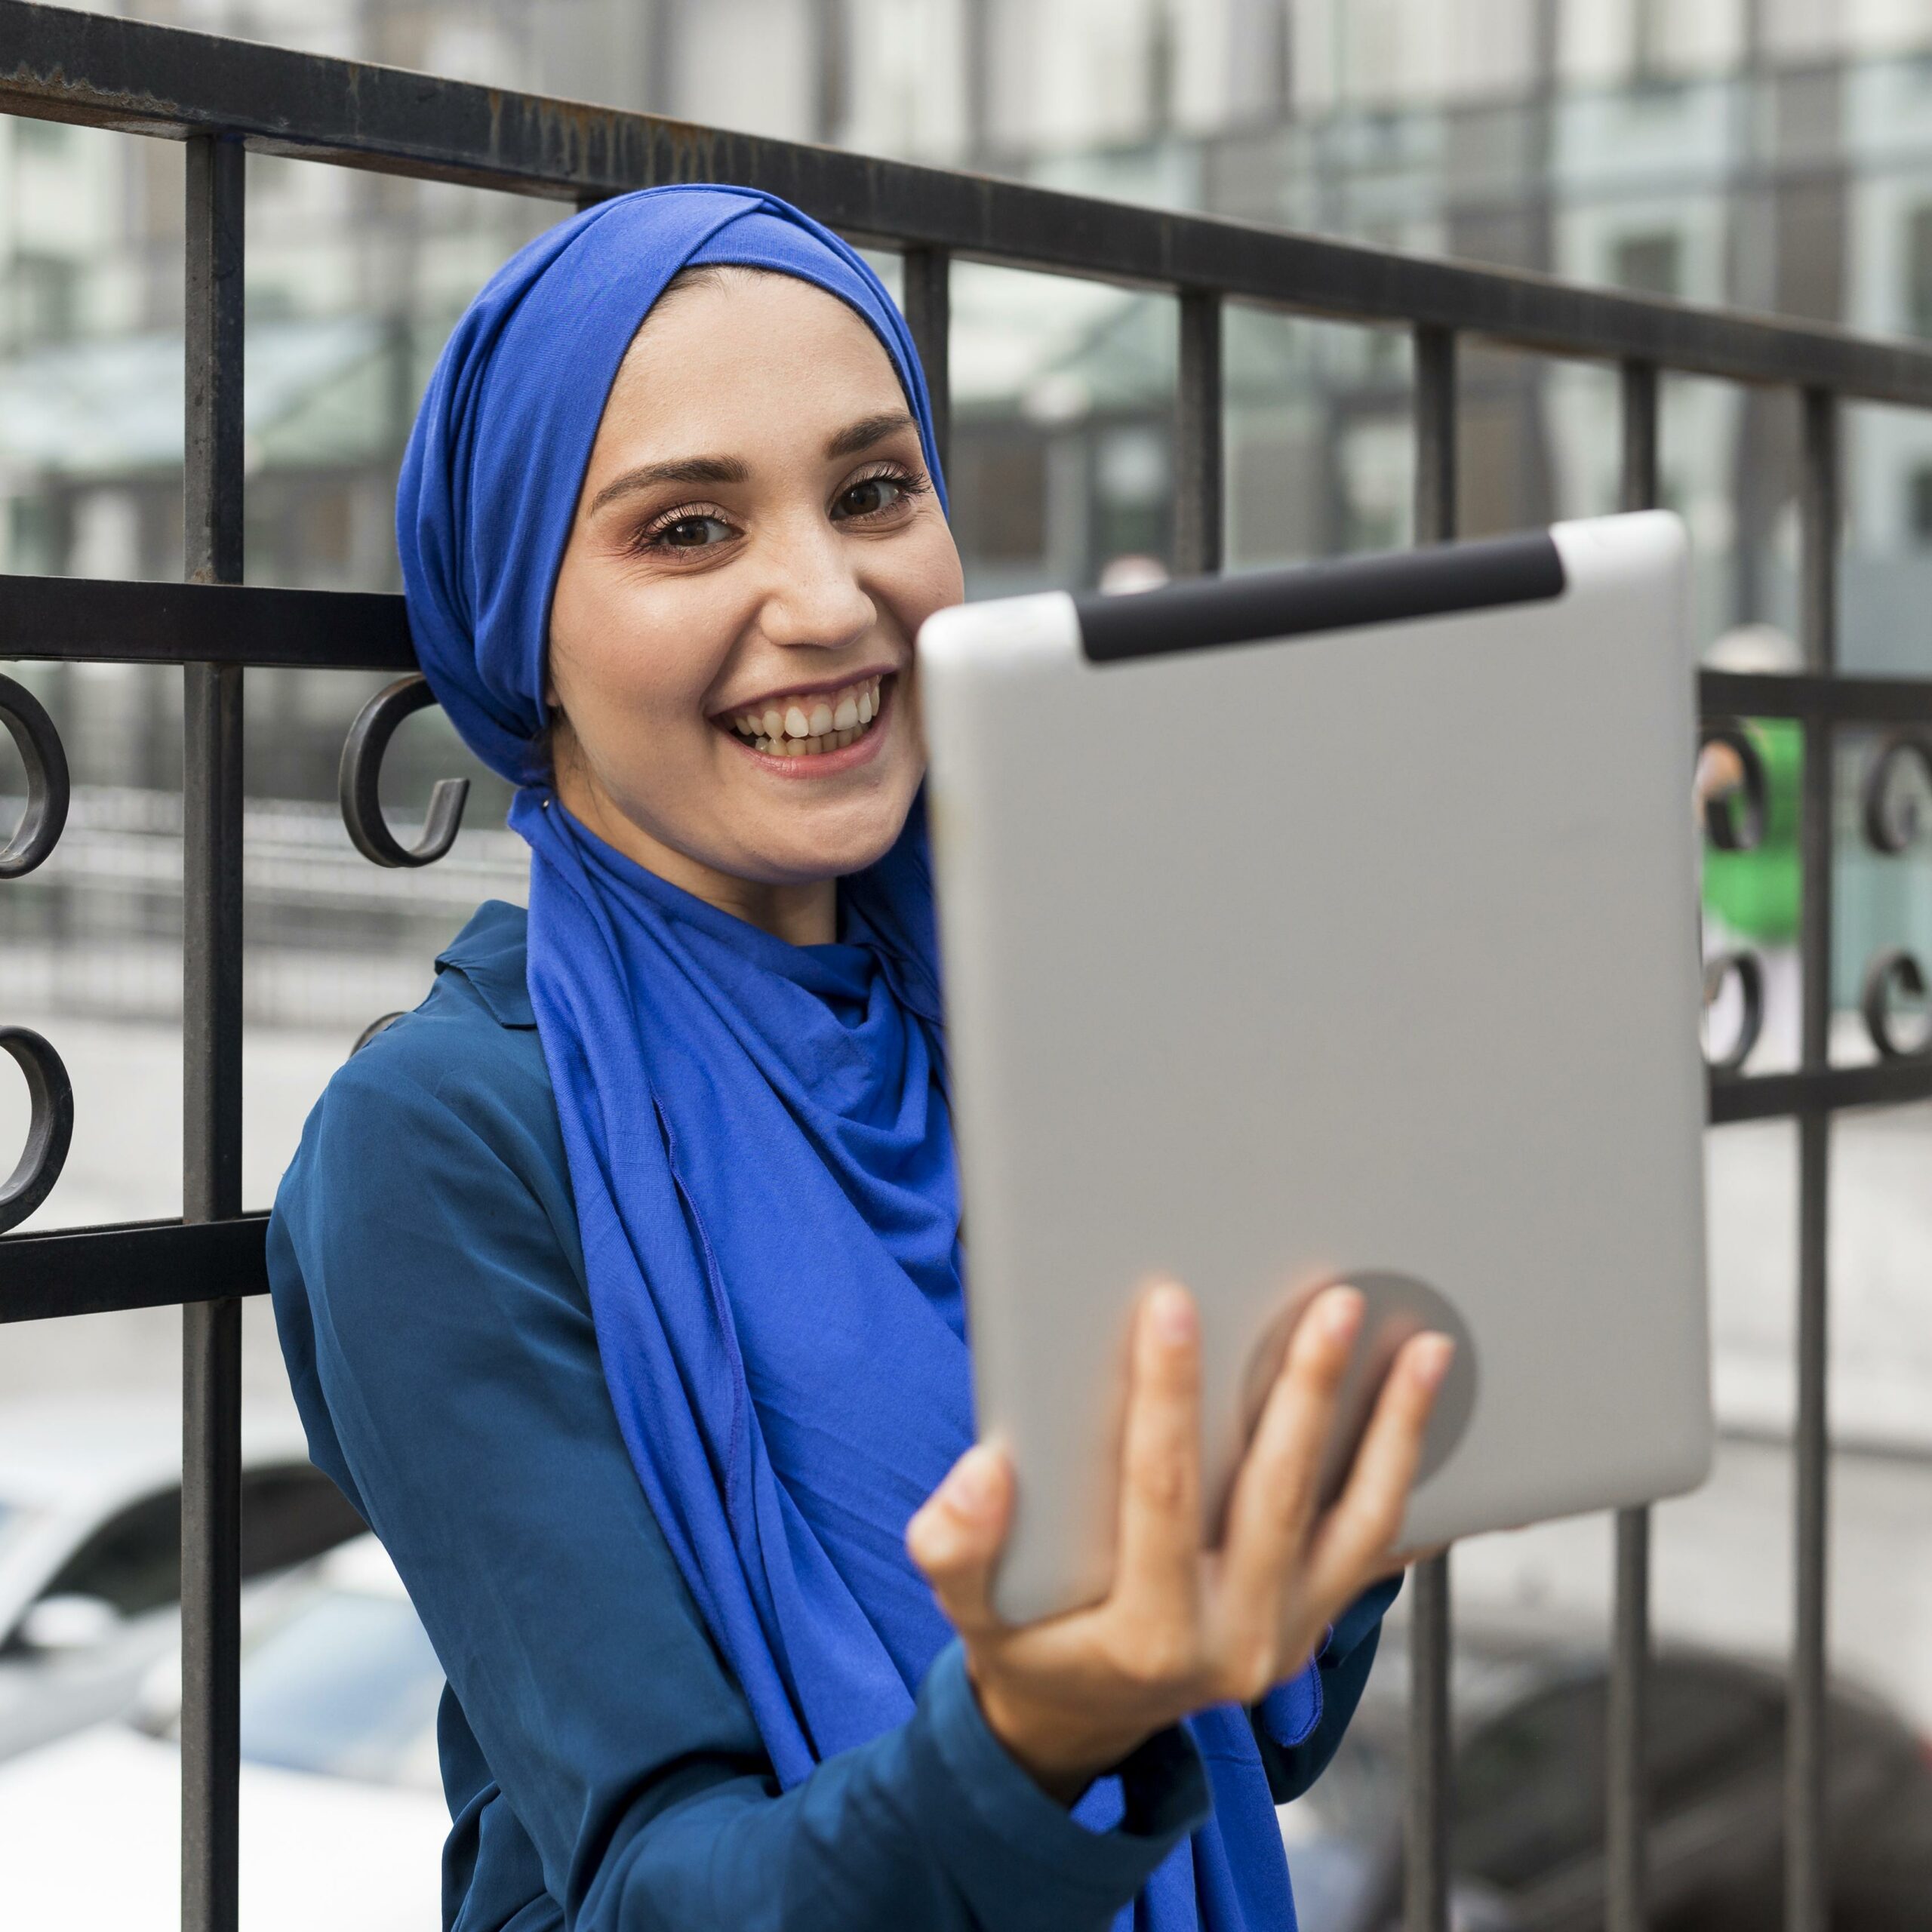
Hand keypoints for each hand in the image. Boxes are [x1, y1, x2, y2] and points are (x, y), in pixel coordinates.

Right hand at [906, 1281, 1451, 1803]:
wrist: (1083, 1724)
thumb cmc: (1028, 1645)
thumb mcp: (969, 1612)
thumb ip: (956, 1546)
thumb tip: (984, 1475)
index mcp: (1146, 1633)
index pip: (1158, 1491)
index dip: (1165, 1396)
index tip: (1170, 1305)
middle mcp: (1233, 1644)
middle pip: (1277, 1496)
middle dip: (1305, 1391)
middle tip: (1333, 1307)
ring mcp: (1286, 1637)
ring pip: (1355, 1524)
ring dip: (1392, 1432)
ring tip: (1423, 1351)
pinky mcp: (1313, 1623)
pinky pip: (1376, 1553)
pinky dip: (1409, 1484)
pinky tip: (1440, 1425)